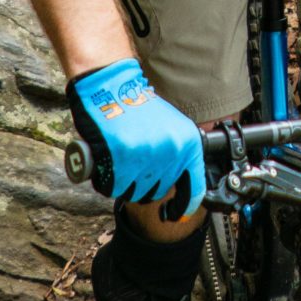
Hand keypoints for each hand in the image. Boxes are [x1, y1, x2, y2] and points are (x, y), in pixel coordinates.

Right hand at [67, 59, 204, 210]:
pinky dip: (108, 182)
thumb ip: (177, 154)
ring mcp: (147, 156)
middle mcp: (171, 151)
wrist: (111, 86)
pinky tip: (107, 166)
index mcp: (188, 143)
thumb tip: (178, 185)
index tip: (174, 214)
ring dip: (125, 185)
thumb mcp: (170, 127)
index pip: (193, 187)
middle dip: (144, 185)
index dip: (184, 205)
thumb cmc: (137, 107)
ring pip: (135, 193)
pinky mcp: (122, 158)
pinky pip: (115, 186)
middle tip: (132, 168)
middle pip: (157, 191)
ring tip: (119, 164)